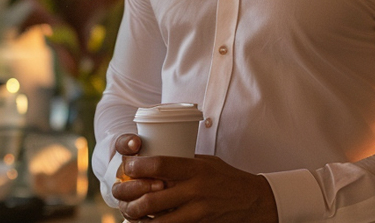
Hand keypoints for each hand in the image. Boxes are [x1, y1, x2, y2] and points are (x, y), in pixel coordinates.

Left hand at [113, 154, 276, 222]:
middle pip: (151, 197)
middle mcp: (195, 191)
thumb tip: (154, 159)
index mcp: (194, 169)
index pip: (158, 165)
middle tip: (118, 195)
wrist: (256, 202)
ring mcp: (198, 212)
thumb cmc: (228, 178)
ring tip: (129, 214)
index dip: (136, 167)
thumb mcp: (207, 162)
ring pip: (158, 221)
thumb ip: (183, 163)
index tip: (126, 167)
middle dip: (128, 198)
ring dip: (138, 219)